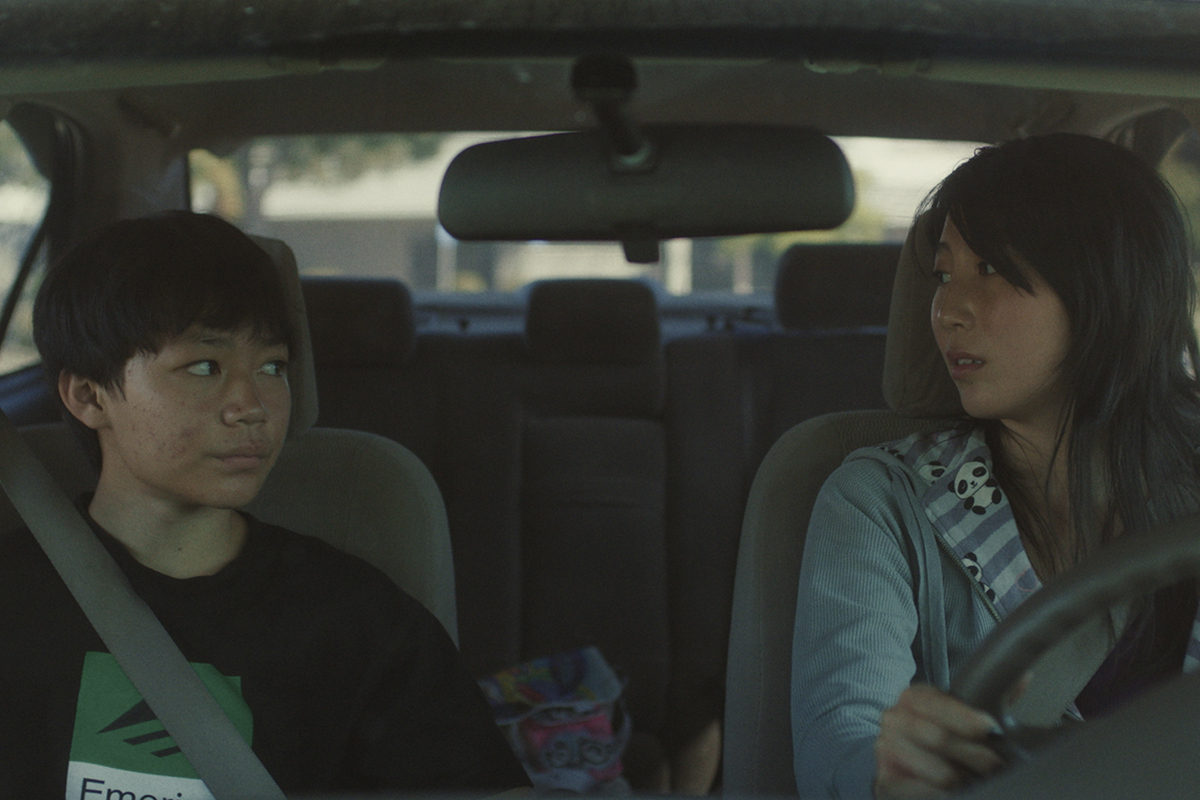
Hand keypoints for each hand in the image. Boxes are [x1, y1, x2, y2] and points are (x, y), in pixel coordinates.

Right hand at [873, 684, 1005, 798]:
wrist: (899, 758)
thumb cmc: (936, 734)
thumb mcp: (958, 711)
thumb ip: (989, 696)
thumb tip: (1025, 676)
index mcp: (914, 697)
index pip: (937, 704)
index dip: (966, 718)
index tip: (992, 729)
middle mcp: (895, 719)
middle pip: (939, 738)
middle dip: (975, 755)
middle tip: (997, 765)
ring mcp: (887, 749)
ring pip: (937, 770)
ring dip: (964, 780)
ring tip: (980, 783)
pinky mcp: (887, 780)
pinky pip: (921, 792)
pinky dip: (942, 795)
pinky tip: (957, 794)